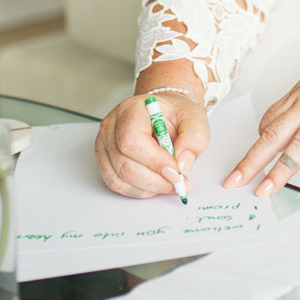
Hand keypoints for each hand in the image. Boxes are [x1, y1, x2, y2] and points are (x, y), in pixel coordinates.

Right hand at [95, 90, 209, 198]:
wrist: (162, 114)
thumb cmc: (174, 114)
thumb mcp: (194, 118)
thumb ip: (193, 139)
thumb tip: (182, 165)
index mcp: (131, 110)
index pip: (132, 140)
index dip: (154, 161)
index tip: (176, 171)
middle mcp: (112, 126)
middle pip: (125, 164)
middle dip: (155, 180)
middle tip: (179, 182)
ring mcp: (105, 144)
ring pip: (120, 178)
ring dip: (148, 188)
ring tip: (169, 182)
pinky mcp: (105, 160)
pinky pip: (116, 184)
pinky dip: (138, 190)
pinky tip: (154, 184)